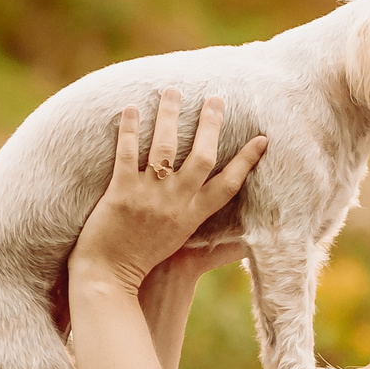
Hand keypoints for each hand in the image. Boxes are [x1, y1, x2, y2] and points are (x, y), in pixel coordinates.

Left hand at [70, 90, 266, 297]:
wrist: (108, 278)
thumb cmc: (144, 262)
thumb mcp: (183, 249)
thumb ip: (212, 241)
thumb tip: (244, 242)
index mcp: (193, 217)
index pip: (227, 185)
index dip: (246, 161)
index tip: (261, 139)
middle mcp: (175, 204)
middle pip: (201, 157)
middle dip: (211, 124)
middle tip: (216, 99)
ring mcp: (148, 197)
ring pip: (166, 147)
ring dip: (170, 115)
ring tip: (172, 90)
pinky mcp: (120, 193)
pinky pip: (127, 154)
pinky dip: (130, 129)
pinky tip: (132, 108)